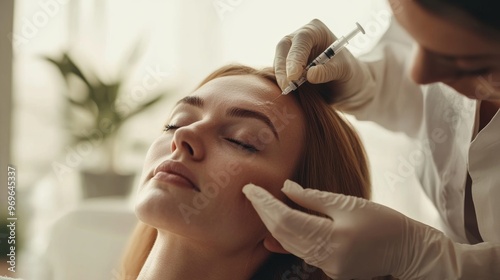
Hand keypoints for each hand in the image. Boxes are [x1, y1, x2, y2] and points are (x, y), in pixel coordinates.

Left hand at [243, 180, 465, 278]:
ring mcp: (329, 268)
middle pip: (284, 234)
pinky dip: (286, 239)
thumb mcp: (348, 203)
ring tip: (257, 205)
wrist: (407, 249)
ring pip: (290, 245)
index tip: (250, 188)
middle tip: (249, 193)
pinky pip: (301, 253)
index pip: (287, 219)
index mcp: (335, 237)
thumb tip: (285, 188)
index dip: (265, 203)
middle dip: (263, 212)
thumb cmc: (383, 221)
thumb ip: (313, 198)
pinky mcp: (331, 271)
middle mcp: (328, 257)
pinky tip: (270, 232)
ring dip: (271, 225)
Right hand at [274, 19, 371, 102]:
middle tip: (287, 86)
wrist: (346, 85)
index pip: (302, 39)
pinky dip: (282, 82)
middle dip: (283, 67)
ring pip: (278, 60)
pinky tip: (288, 91)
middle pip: (284, 47)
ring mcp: (291, 51)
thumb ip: (329, 71)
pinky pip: (279, 72)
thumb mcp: (345, 71)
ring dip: (281, 76)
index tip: (294, 76)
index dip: (296, 57)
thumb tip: (310, 75)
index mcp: (316, 31)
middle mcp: (300, 38)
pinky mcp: (287, 65)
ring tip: (289, 90)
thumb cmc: (349, 73)